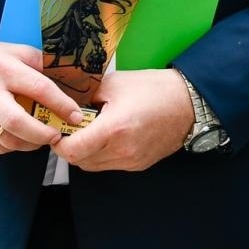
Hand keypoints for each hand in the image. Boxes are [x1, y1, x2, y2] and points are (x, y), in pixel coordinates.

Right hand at [0, 41, 79, 153]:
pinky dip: (13, 146)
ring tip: (43, 136)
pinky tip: (22, 138)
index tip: (77, 116)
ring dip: (30, 143)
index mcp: (4, 69)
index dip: (62, 105)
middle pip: (17, 122)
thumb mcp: (16, 52)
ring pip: (6, 139)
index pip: (39, 89)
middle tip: (58, 135)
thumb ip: (42, 64)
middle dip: (43, 134)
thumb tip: (73, 79)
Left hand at [55, 68, 192, 171]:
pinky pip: (109, 165)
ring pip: (92, 165)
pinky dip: (103, 154)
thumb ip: (86, 96)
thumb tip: (66, 105)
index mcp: (114, 128)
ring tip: (93, 132)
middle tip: (73, 129)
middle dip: (71, 146)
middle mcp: (121, 150)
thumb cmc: (156, 89)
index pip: (71, 150)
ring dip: (86, 152)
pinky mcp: (138, 165)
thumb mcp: (115, 83)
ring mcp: (131, 161)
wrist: (190, 102)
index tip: (59, 129)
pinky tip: (112, 137)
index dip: (59, 141)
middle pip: (78, 161)